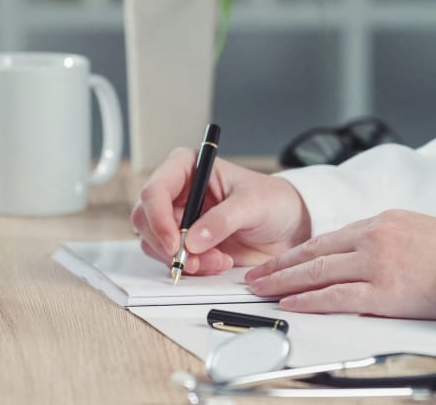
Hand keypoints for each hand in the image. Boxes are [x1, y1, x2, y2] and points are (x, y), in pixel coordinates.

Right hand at [131, 148, 312, 275]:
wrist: (289, 228)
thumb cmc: (273, 201)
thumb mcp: (253, 204)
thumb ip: (223, 219)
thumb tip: (193, 240)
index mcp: (189, 167)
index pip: (155, 189)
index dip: (158, 217)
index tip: (175, 242)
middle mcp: (178, 192)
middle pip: (146, 219)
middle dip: (167, 244)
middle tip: (192, 260)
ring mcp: (179, 219)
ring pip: (155, 243)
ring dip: (182, 259)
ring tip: (218, 261)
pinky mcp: (186, 243)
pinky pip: (172, 259)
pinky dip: (191, 267)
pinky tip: (218, 263)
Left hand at [245, 210, 435, 320]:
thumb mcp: (411, 228)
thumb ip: (379, 238)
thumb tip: (353, 253)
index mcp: (379, 221)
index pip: (325, 238)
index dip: (295, 252)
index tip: (275, 261)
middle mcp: (372, 238)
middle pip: (314, 253)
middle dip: (279, 266)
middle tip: (254, 276)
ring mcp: (376, 264)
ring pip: (318, 273)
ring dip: (284, 282)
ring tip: (261, 290)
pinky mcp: (385, 292)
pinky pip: (337, 297)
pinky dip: (309, 300)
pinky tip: (291, 303)